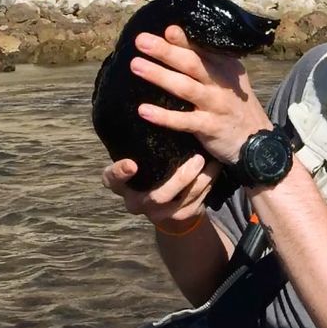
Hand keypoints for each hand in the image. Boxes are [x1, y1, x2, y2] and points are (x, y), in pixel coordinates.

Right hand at [101, 154, 221, 226]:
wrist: (164, 204)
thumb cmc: (146, 172)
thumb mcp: (137, 161)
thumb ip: (137, 148)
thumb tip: (144, 109)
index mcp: (120, 186)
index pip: (112, 180)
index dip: (120, 174)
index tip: (132, 164)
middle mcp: (136, 203)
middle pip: (157, 197)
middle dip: (180, 179)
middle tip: (197, 159)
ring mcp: (158, 214)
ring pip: (181, 202)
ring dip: (199, 181)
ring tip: (210, 162)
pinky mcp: (179, 218)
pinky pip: (195, 203)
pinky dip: (207, 186)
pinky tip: (214, 170)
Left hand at [128, 25, 272, 163]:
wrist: (257, 140)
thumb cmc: (235, 105)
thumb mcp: (231, 78)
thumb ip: (210, 62)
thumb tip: (178, 40)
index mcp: (225, 67)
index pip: (202, 49)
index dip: (184, 39)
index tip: (167, 29)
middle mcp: (221, 83)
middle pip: (191, 63)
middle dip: (166, 51)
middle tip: (141, 41)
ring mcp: (216, 105)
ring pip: (185, 88)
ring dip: (160, 75)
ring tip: (136, 65)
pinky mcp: (209, 127)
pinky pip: (184, 121)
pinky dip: (164, 116)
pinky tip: (144, 110)